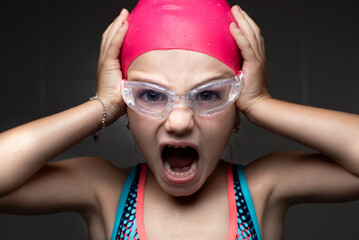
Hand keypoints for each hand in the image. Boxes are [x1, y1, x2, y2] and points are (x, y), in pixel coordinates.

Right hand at [96, 9, 128, 123]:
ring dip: (118, 23)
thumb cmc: (119, 100)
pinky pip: (113, 44)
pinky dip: (118, 33)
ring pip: (110, 37)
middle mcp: (105, 60)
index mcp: (109, 64)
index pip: (113, 42)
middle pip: (110, 36)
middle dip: (117, 23)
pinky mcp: (107, 63)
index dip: (118, 31)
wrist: (108, 107)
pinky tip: (124, 23)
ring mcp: (105, 61)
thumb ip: (133, 75)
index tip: (126, 22)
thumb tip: (147, 73)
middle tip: (125, 12)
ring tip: (124, 13)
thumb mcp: (128, 83)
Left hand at [230, 6, 270, 114]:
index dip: (246, 25)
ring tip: (235, 11)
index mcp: (256, 58)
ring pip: (251, 35)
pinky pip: (246, 46)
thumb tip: (224, 64)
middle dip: (244, 18)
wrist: (257, 105)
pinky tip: (233, 26)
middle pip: (253, 31)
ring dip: (242, 21)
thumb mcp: (241, 77)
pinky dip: (240, 35)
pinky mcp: (253, 64)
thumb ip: (236, 67)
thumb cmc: (247, 95)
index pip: (252, 37)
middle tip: (236, 8)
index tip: (237, 16)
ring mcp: (257, 59)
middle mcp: (259, 56)